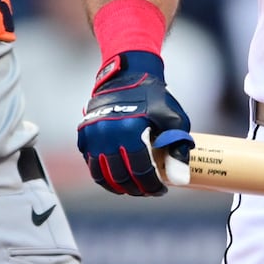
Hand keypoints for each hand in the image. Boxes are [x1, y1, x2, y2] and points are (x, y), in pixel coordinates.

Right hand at [76, 50, 192, 196]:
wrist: (128, 73)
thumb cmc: (154, 97)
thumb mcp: (174, 118)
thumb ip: (178, 147)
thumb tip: (179, 178)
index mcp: (130, 130)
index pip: (140, 171)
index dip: (152, 186)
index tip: (161, 190)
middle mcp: (107, 133)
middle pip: (120, 176)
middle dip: (136, 189)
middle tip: (147, 191)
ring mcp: (92, 133)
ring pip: (101, 174)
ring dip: (116, 186)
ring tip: (130, 188)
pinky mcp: (84, 132)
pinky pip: (90, 162)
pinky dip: (102, 174)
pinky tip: (115, 176)